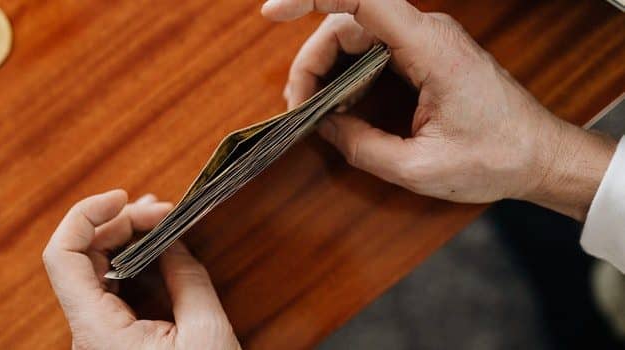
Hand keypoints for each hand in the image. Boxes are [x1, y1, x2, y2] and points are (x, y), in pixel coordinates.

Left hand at [43, 190, 239, 349]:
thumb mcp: (206, 333)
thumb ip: (187, 277)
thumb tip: (172, 239)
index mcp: (98, 332)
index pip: (62, 257)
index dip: (85, 216)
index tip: (123, 198)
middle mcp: (87, 332)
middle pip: (81, 256)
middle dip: (118, 223)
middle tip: (161, 210)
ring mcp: (98, 335)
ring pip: (95, 270)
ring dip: (125, 238)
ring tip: (160, 219)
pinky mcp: (113, 337)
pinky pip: (111, 288)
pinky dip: (132, 261)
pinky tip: (157, 248)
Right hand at [262, 0, 615, 219]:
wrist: (540, 156)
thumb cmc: (494, 158)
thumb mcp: (417, 167)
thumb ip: (361, 146)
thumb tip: (323, 127)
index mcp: (429, 48)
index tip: (272, 12)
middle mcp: (426, 33)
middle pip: (347, 21)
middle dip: (311, 61)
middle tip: (298, 107)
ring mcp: (425, 41)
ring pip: (356, 34)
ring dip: (326, 68)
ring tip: (314, 111)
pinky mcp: (424, 55)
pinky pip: (373, 50)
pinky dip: (347, 73)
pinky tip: (340, 106)